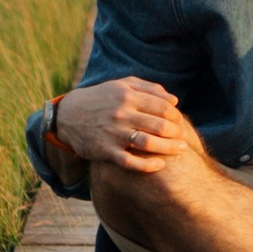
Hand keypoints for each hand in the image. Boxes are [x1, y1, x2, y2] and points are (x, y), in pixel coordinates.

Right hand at [50, 79, 199, 170]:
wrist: (68, 115)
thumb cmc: (102, 99)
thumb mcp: (122, 85)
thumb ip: (149, 88)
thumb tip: (174, 100)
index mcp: (127, 95)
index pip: (162, 107)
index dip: (176, 116)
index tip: (180, 121)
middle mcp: (121, 113)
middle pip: (159, 125)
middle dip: (176, 132)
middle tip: (184, 137)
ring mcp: (113, 133)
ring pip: (148, 143)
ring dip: (168, 148)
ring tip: (180, 149)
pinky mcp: (105, 151)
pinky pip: (130, 161)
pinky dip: (148, 166)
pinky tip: (160, 165)